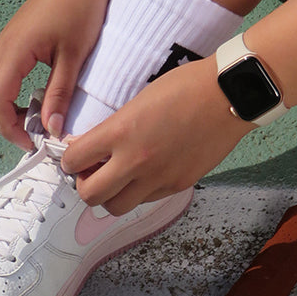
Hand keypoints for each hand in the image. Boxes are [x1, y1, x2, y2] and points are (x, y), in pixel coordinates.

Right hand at [0, 0, 109, 149]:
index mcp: (14, 51)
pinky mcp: (12, 43)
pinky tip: (34, 101)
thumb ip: (60, 95)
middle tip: (28, 137)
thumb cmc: (80, 8)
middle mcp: (1, 47)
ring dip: (1, 110)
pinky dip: (7, 96)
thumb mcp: (74, 58)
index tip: (33, 144)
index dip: (10, 129)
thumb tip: (52, 129)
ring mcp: (4, 44)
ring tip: (33, 121)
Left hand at [61, 57, 252, 214]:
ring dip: (111, 195)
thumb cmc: (185, 87)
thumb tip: (92, 147)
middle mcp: (136, 161)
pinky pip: (146, 200)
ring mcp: (158, 178)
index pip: (74, 160)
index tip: (74, 157)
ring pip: (117, 207)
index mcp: (121, 132)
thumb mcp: (137, 101)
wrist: (227, 96)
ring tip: (119, 178)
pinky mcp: (177, 185)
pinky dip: (139, 192)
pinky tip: (146, 173)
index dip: (68, 160)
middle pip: (90, 195)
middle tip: (92, 173)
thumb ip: (113, 128)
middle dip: (85, 185)